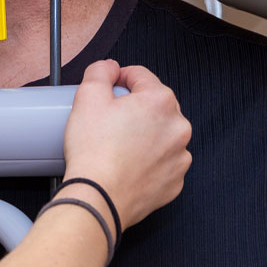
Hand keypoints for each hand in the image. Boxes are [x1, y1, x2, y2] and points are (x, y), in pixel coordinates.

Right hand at [60, 59, 191, 229]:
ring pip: (161, 134)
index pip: (141, 76)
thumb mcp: (87, 97)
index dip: (119, 78)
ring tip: (117, 146)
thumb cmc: (94, 152)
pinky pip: (163, 162)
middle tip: (108, 121)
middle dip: (133, 109)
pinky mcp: (175, 181)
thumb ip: (100, 71)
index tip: (109, 89)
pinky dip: (148, 160)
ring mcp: (180, 157)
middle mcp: (178, 127)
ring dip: (144, 135)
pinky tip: (127, 164)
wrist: (98, 198)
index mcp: (160, 101)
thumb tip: (110, 68)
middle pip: (155, 105)